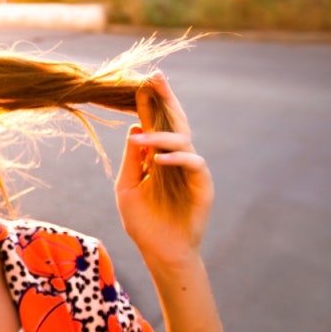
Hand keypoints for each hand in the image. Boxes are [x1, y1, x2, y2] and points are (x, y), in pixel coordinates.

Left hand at [115, 72, 212, 269]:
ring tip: (139, 139)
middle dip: (166, 100)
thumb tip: (135, 128)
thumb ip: (132, 160)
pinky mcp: (203, 186)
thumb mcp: (127, 188)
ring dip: (160, 137)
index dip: (150, 104)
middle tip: (156, 78)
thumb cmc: (143, 223)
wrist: (160, 253)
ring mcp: (191, 171)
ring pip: (183, 140)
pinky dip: (177, 159)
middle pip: (174, 122)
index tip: (142, 82)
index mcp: (158, 157)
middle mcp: (176, 159)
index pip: (155, 124)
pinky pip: (193, 165)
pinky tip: (159, 160)